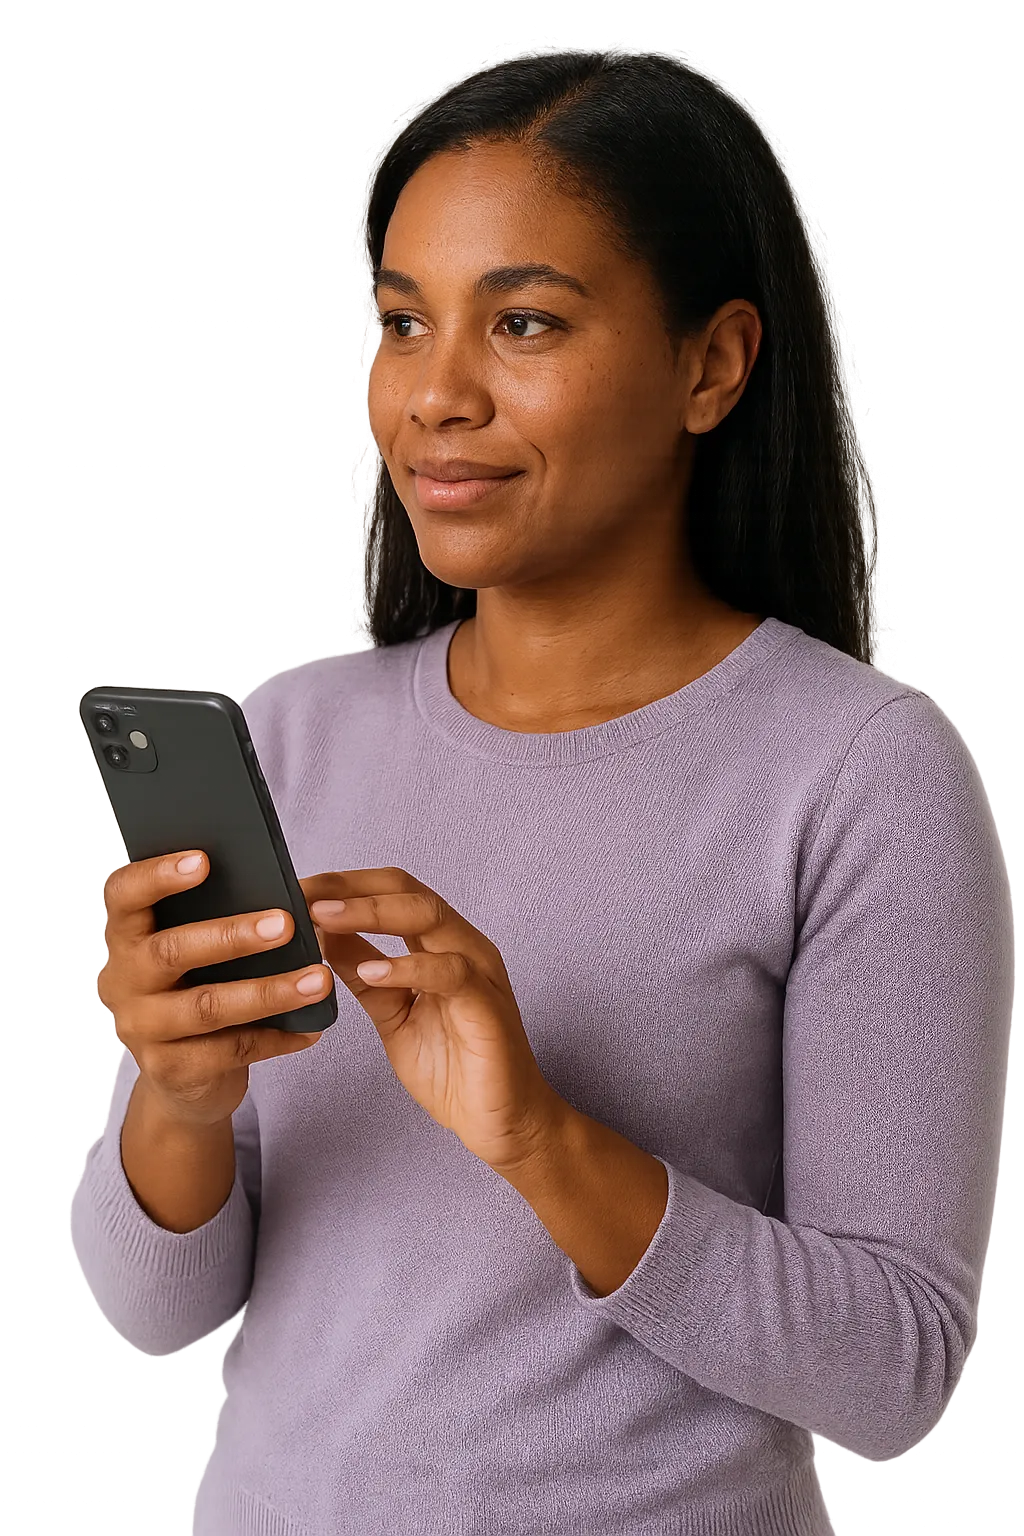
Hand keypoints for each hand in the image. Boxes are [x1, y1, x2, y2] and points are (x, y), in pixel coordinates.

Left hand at [299, 868, 563, 1175]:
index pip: (392, 891)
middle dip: (350, 888)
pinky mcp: (487, 1006)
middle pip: (407, 891)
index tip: (295, 889)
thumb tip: (324, 934)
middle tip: (302, 893)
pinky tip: (371, 971)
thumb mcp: (392, 1013)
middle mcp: (463, 946)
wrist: (500, 1122)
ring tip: (323, 917)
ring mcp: (479, 971)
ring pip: (428, 917)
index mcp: (441, 944)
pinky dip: (407, 967)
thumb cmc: (453, 1069)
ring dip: (370, 913)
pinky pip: (449, 972)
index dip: (343, 885)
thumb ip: (365, 973)